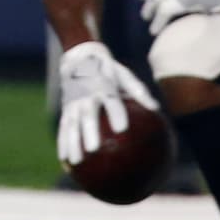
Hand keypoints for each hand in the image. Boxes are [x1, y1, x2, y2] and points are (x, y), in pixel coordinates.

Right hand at [57, 39, 156, 165]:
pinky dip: (63, 142)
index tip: (122, 129)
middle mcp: (86, 95)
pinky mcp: (66, 108)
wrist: (80, 57)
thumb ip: (138, 91)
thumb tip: (156, 109)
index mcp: (103, 86)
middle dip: (89, 132)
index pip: (110, 101)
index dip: (116, 114)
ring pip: (71, 124)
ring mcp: (74, 103)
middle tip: (93, 150)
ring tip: (76, 162)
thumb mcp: (125, 75)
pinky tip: (64, 160)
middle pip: (87, 116)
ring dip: (72, 142)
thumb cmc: (109, 70)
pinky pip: (63, 127)